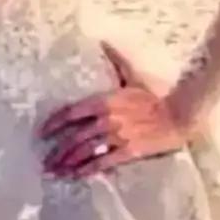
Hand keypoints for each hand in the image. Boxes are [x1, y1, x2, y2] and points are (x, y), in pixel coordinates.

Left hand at [39, 45, 189, 178]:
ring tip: (55, 172)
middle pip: (74, 137)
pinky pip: (102, 162)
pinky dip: (87, 170)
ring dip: (67, 163)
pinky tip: (75, 176)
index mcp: (104, 101)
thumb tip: (104, 43)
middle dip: (57, 151)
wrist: (178, 116)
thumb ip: (116, 63)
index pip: (71, 112)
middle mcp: (106, 119)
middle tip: (45, 162)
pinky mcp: (127, 151)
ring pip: (85, 151)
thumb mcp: (132, 78)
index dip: (54, 123)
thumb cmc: (153, 99)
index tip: (42, 133)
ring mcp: (116, 136)